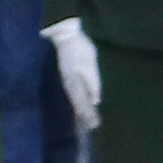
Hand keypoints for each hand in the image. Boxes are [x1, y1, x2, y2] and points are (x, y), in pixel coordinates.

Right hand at [46, 19, 103, 135]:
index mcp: (74, 82)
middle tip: (93, 127)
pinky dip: (79, 102)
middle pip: (78, 104)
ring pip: (75, 100)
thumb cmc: (79, 47)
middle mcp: (69, 84)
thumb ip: (93, 81)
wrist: (65, 35)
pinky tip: (83, 106)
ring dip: (82, 111)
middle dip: (85, 116)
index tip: (94, 125)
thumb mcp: (89, 63)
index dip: (88, 115)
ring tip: (89, 121)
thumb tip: (96, 101)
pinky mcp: (68, 77)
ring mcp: (67, 81)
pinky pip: (74, 94)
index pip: (82, 103)